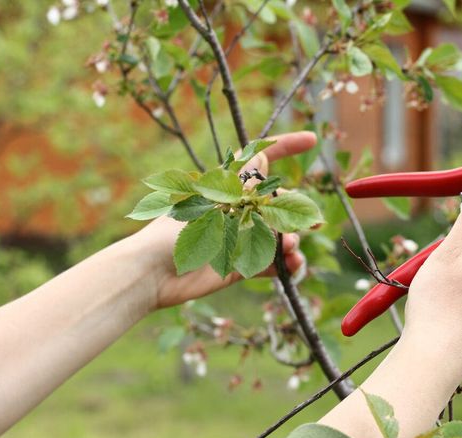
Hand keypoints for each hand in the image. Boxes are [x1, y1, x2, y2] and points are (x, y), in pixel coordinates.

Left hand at [133, 131, 316, 308]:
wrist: (149, 274)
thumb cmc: (168, 233)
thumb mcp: (206, 204)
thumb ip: (237, 187)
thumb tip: (259, 154)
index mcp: (226, 188)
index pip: (260, 159)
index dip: (285, 146)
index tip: (311, 140)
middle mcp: (236, 210)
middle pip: (277, 203)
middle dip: (295, 210)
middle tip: (308, 224)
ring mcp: (240, 237)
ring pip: (278, 233)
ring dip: (291, 239)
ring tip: (290, 249)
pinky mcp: (239, 265)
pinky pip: (271, 261)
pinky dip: (286, 263)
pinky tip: (293, 265)